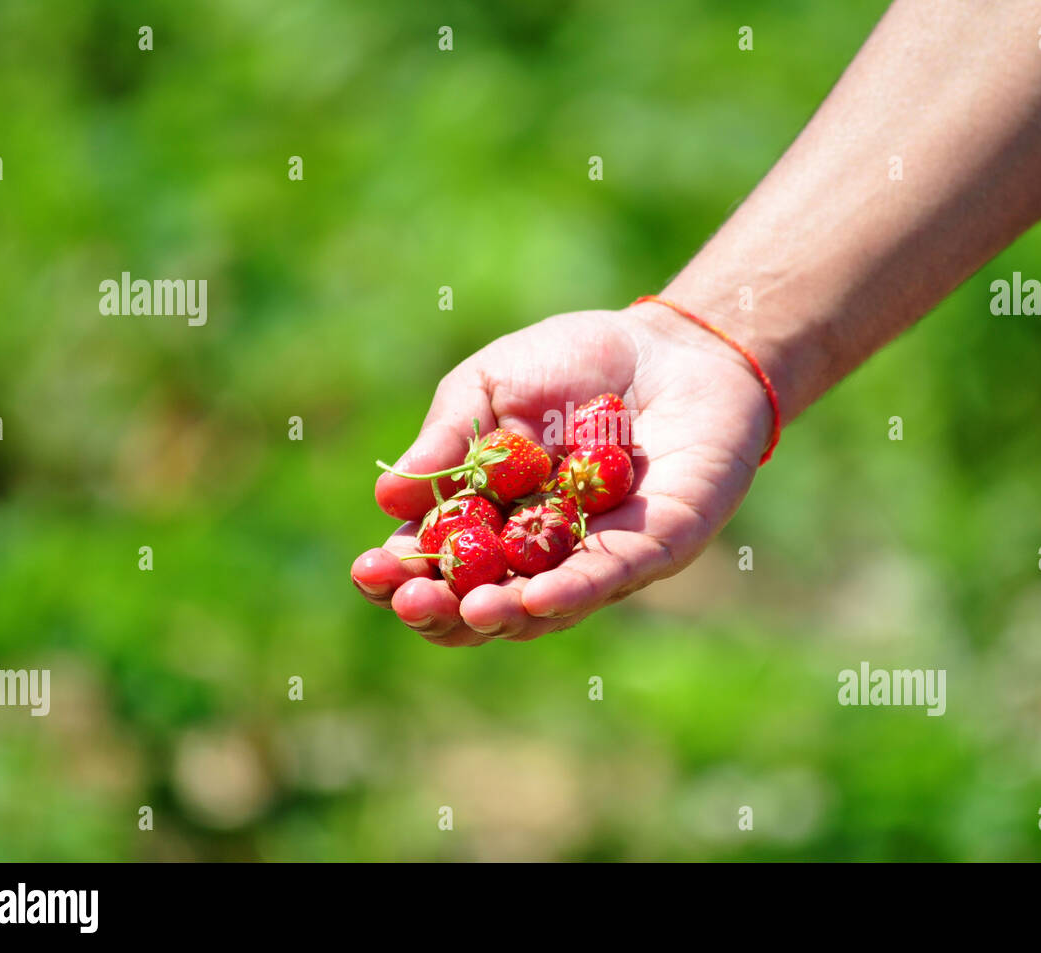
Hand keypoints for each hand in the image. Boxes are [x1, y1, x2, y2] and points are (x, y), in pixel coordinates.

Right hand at [350, 301, 772, 645]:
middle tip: (411, 601)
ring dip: (501, 614)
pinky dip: (572, 592)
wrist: (671, 344)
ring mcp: (595, 558)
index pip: (436, 562)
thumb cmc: (574, 363)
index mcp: (489, 518)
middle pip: (480, 602)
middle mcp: (537, 554)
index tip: (369, 570)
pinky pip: (610, 577)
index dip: (400, 574)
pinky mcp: (656, 548)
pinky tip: (535, 599)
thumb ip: (448, 440)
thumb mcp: (490, 387)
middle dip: (442, 608)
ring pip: (542, 607)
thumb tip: (386, 499)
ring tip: (468, 608)